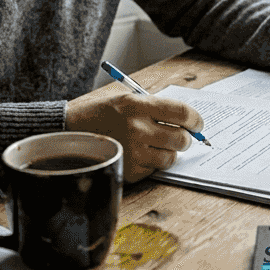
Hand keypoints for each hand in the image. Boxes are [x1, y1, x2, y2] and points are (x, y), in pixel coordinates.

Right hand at [64, 86, 204, 181]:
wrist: (71, 133)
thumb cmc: (103, 114)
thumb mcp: (127, 100)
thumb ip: (155, 107)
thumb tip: (187, 120)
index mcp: (137, 106)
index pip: (180, 112)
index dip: (195, 119)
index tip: (198, 124)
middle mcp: (136, 128)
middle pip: (181, 138)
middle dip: (185, 139)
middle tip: (181, 137)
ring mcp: (132, 151)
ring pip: (171, 157)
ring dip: (169, 153)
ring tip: (158, 146)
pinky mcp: (128, 170)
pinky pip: (154, 169)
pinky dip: (152, 163)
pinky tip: (140, 154)